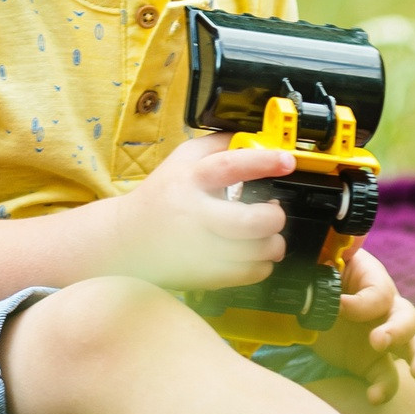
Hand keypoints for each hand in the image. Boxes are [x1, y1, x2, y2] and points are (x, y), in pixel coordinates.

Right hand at [103, 135, 295, 292]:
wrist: (127, 238)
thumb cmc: (162, 194)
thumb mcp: (183, 158)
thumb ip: (220, 144)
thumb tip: (259, 138)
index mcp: (191, 180)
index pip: (230, 167)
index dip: (263, 162)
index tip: (287, 161)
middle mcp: (195, 215)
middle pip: (249, 222)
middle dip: (274, 218)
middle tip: (274, 213)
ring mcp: (201, 249)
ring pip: (256, 252)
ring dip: (273, 242)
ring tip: (266, 234)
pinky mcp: (206, 275)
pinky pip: (251, 273)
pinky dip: (262, 263)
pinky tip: (252, 251)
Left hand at [312, 246, 414, 403]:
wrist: (294, 306)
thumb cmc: (304, 277)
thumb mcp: (308, 267)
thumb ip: (318, 261)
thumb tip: (329, 252)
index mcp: (368, 276)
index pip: (379, 291)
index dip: (361, 302)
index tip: (338, 308)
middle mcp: (381, 305)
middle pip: (406, 315)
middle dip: (397, 329)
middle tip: (377, 341)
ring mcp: (381, 334)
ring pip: (414, 344)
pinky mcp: (372, 361)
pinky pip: (388, 375)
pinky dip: (385, 387)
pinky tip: (372, 397)